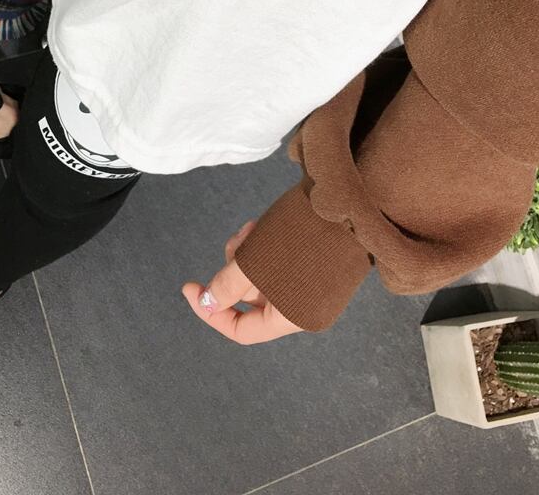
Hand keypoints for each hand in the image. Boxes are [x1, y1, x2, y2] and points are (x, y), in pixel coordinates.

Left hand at [181, 220, 303, 344]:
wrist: (349, 208)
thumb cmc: (301, 238)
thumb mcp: (255, 262)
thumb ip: (227, 286)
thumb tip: (206, 303)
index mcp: (290, 319)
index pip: (242, 330)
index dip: (211, 311)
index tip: (189, 286)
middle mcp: (300, 308)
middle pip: (249, 297)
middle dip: (234, 268)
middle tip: (239, 241)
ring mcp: (307, 286)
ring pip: (259, 276)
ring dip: (248, 252)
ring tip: (255, 227)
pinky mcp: (311, 265)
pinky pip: (274, 264)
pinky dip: (263, 248)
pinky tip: (265, 226)